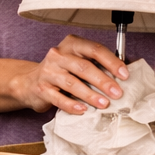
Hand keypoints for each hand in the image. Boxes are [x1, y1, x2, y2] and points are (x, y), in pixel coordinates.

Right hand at [9, 35, 129, 114]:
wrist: (30, 82)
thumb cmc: (61, 72)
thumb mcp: (77, 62)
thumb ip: (97, 64)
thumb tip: (124, 73)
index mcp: (71, 44)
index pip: (94, 49)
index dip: (111, 62)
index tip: (124, 74)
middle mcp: (58, 55)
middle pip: (84, 67)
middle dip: (103, 81)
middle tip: (117, 93)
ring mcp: (48, 72)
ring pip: (72, 83)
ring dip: (90, 95)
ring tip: (104, 104)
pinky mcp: (42, 88)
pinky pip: (58, 98)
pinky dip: (71, 105)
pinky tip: (83, 110)